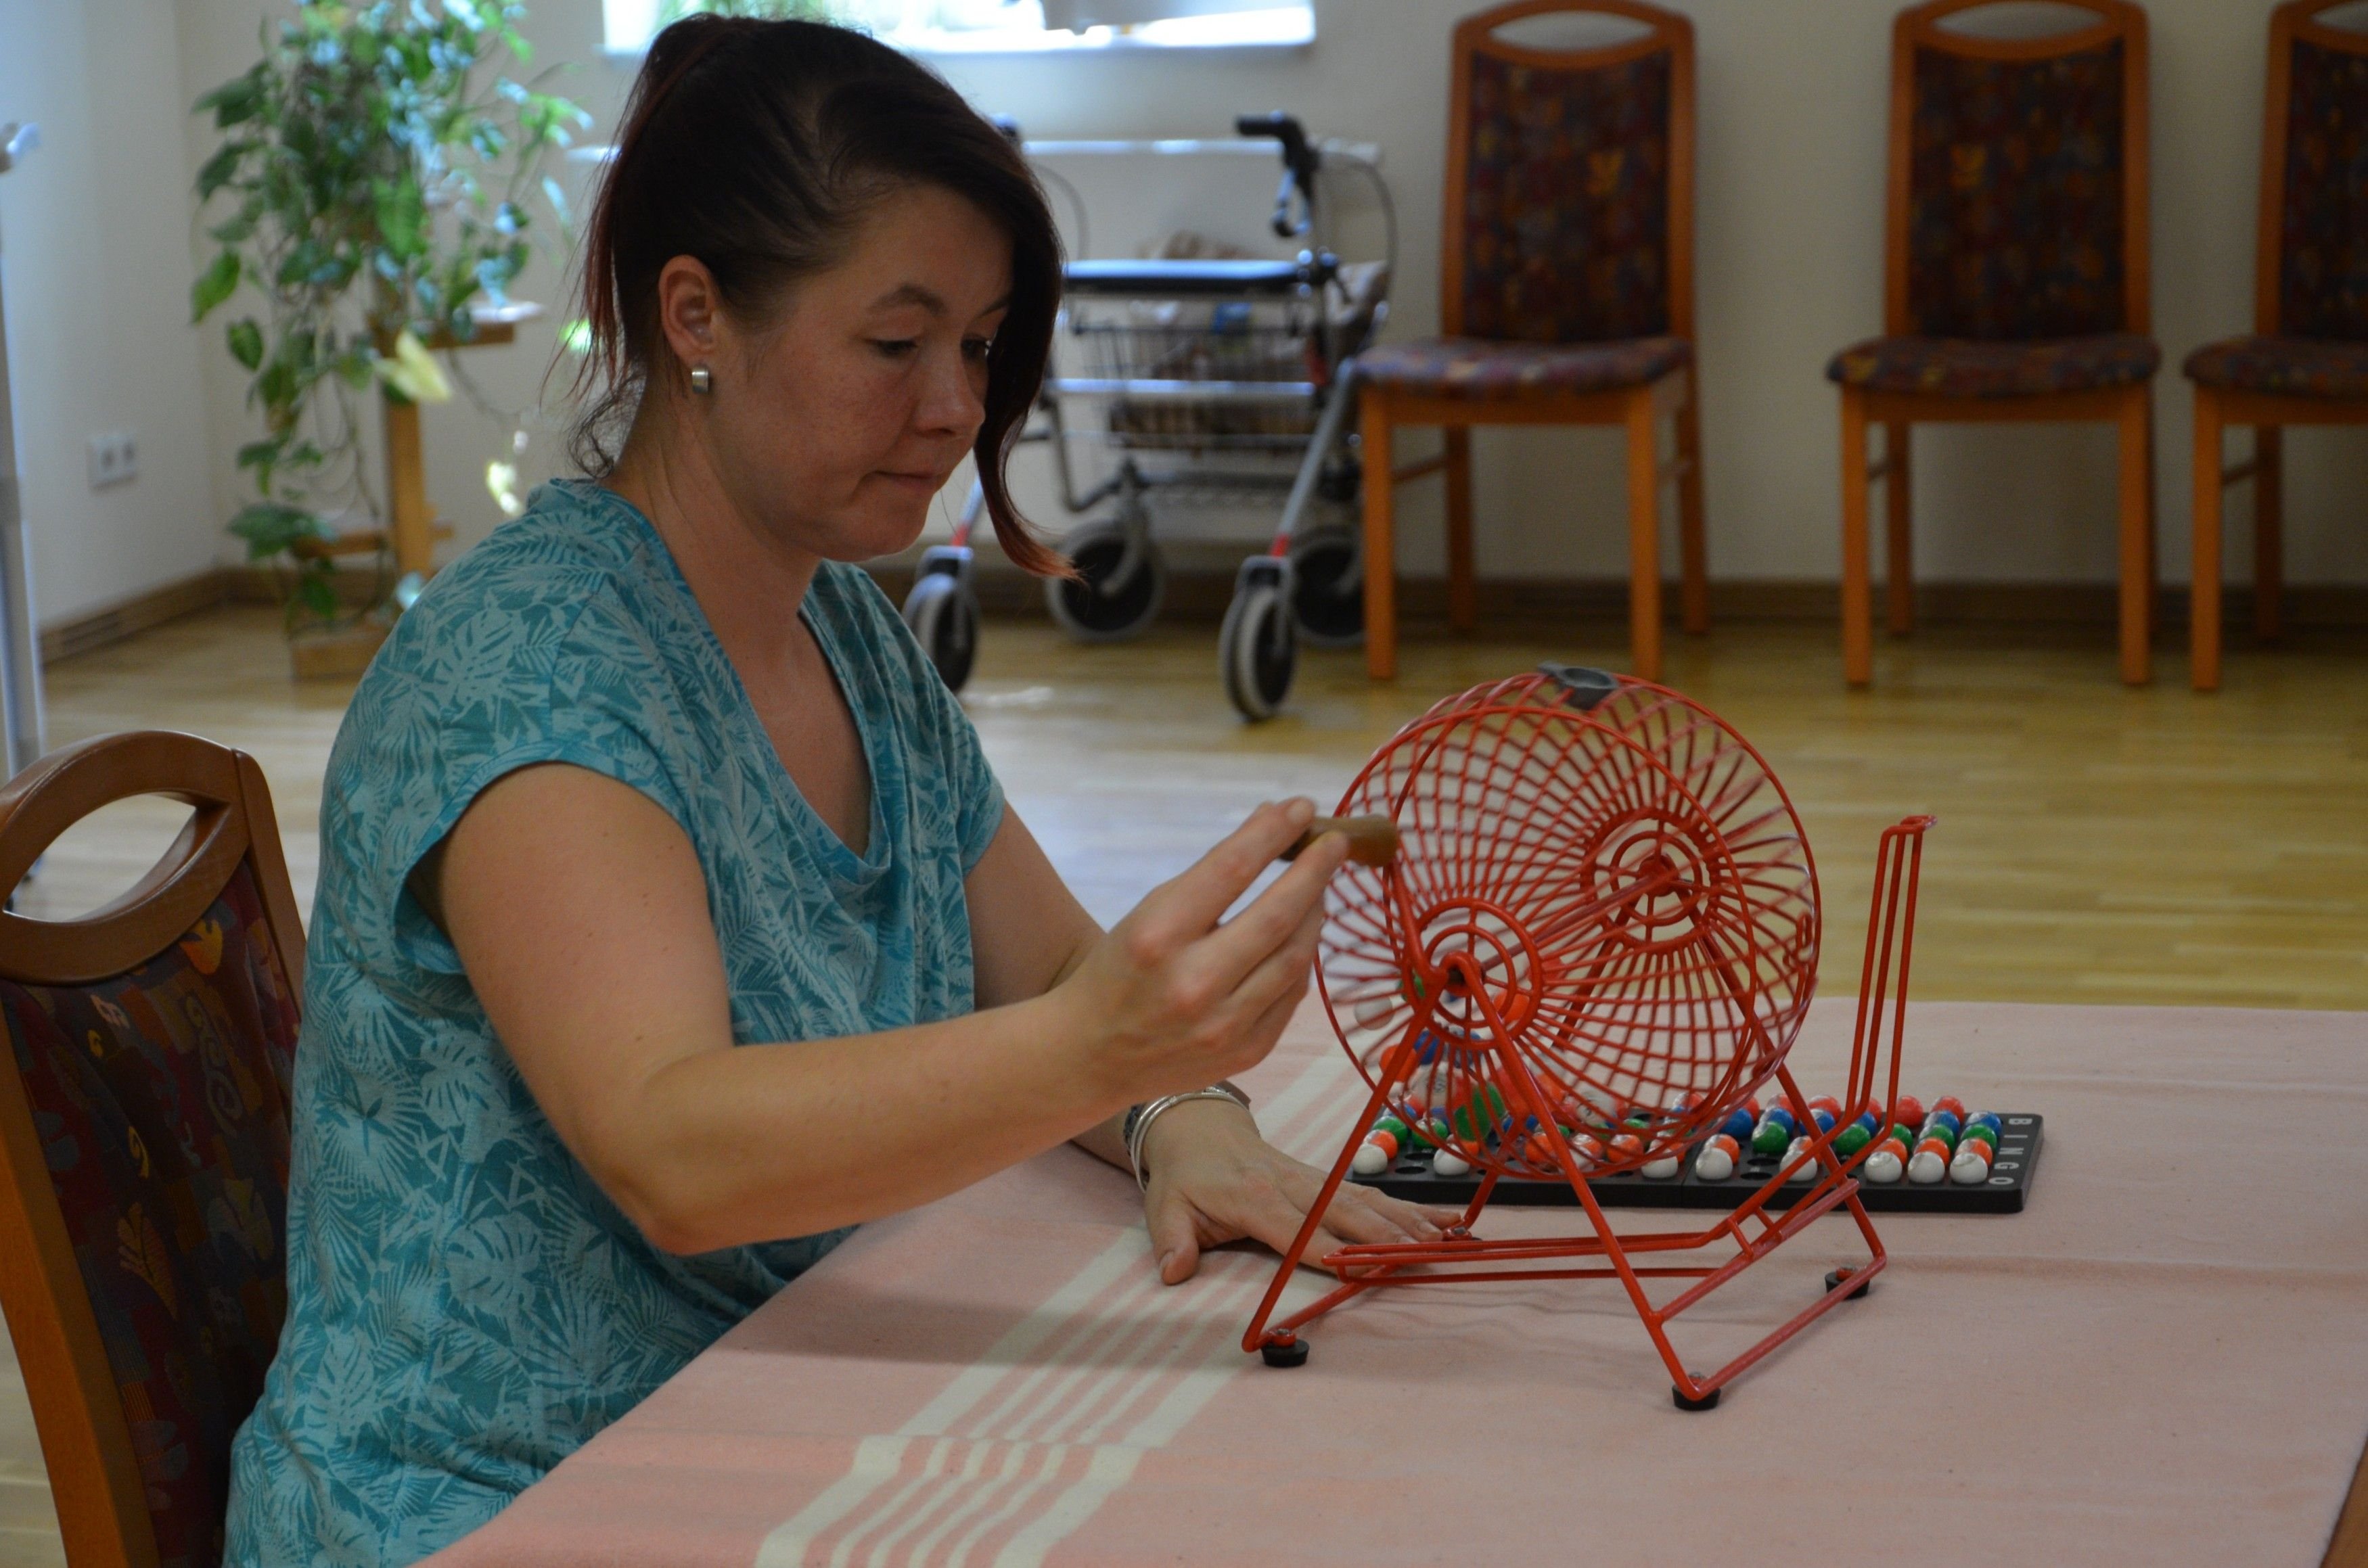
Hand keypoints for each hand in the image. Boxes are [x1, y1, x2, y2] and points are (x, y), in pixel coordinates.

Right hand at [1050, 799, 1348, 1107]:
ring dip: (1315, 913)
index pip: (1231, 869)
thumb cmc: (1120, 971)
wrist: (1093, 1056)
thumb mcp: (1148, 914)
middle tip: (1335, 844)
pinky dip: (1302, 958)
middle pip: (1277, 915)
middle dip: (1315, 872)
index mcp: (1157, 935)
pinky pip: (1292, 994)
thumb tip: (1274, 827)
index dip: (1273, 833)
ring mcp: (1225, 1024)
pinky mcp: (1248, 1051)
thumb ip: (1209, 879)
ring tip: (1319, 888)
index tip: (1301, 807)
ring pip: (1296, 957)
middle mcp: (1194, 982)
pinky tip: (1300, 936)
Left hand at [1137, 1098, 1461, 1283]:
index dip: (1327, 1249)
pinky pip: (1372, 1191)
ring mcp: (1314, 1178)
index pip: (1296, 1229)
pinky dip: (1410, 1206)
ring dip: (1407, 1221)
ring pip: (1367, 1200)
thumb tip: (1173, 1272)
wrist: (1198, 1127)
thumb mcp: (1166, 1207)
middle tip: (1421, 1257)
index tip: (1359, 1267)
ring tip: (1446, 1241)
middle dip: (1384, 1235)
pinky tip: (1445, 1219)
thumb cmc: (1185, 1175)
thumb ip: (1172, 1241)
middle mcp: (1292, 1184)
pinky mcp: (1327, 1178)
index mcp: (1254, 1198)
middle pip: (1345, 1212)